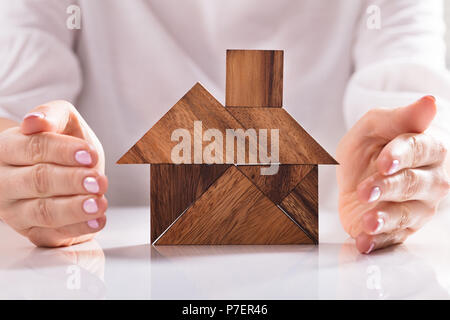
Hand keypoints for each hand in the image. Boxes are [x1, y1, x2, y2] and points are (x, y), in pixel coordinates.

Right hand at [0, 100, 107, 246]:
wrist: (58, 169)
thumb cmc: (61, 145)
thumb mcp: (62, 122)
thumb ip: (52, 115)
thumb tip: (34, 122)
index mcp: (8, 149)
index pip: (33, 148)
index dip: (62, 151)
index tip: (90, 154)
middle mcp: (6, 182)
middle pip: (37, 181)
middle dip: (71, 181)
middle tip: (99, 181)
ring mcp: (16, 211)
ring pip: (43, 212)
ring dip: (75, 209)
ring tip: (99, 203)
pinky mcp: (33, 232)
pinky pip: (53, 234)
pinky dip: (78, 229)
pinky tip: (97, 221)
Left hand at [337, 96, 449, 253]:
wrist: (356, 175)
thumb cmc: (370, 146)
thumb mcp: (375, 126)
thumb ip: (399, 118)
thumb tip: (430, 102)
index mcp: (427, 149)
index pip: (421, 150)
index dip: (402, 155)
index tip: (384, 161)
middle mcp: (430, 180)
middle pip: (415, 184)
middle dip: (389, 187)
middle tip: (366, 190)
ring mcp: (418, 207)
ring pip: (407, 214)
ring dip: (386, 219)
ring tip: (368, 221)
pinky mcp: (401, 229)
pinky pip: (393, 238)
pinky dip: (377, 241)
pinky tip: (363, 241)